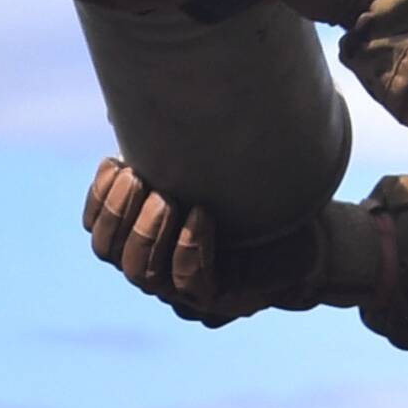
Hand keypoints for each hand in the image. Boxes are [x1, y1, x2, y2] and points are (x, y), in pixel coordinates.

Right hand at [81, 158, 320, 325]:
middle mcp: (155, 265)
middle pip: (108, 252)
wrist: (309, 227)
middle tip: (140, 177)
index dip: (98, 199)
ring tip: (167, 197)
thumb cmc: (253, 192)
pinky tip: (202, 214)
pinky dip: (189, 248)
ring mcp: (182, 289)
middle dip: (118, 213)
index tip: (115, 161)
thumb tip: (129, 109)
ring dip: (146, 233)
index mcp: (142, 237)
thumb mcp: (204, 162)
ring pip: (140, 273)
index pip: (99, 230)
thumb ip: (167, 145)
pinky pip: (189, 282)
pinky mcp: (217, 298)